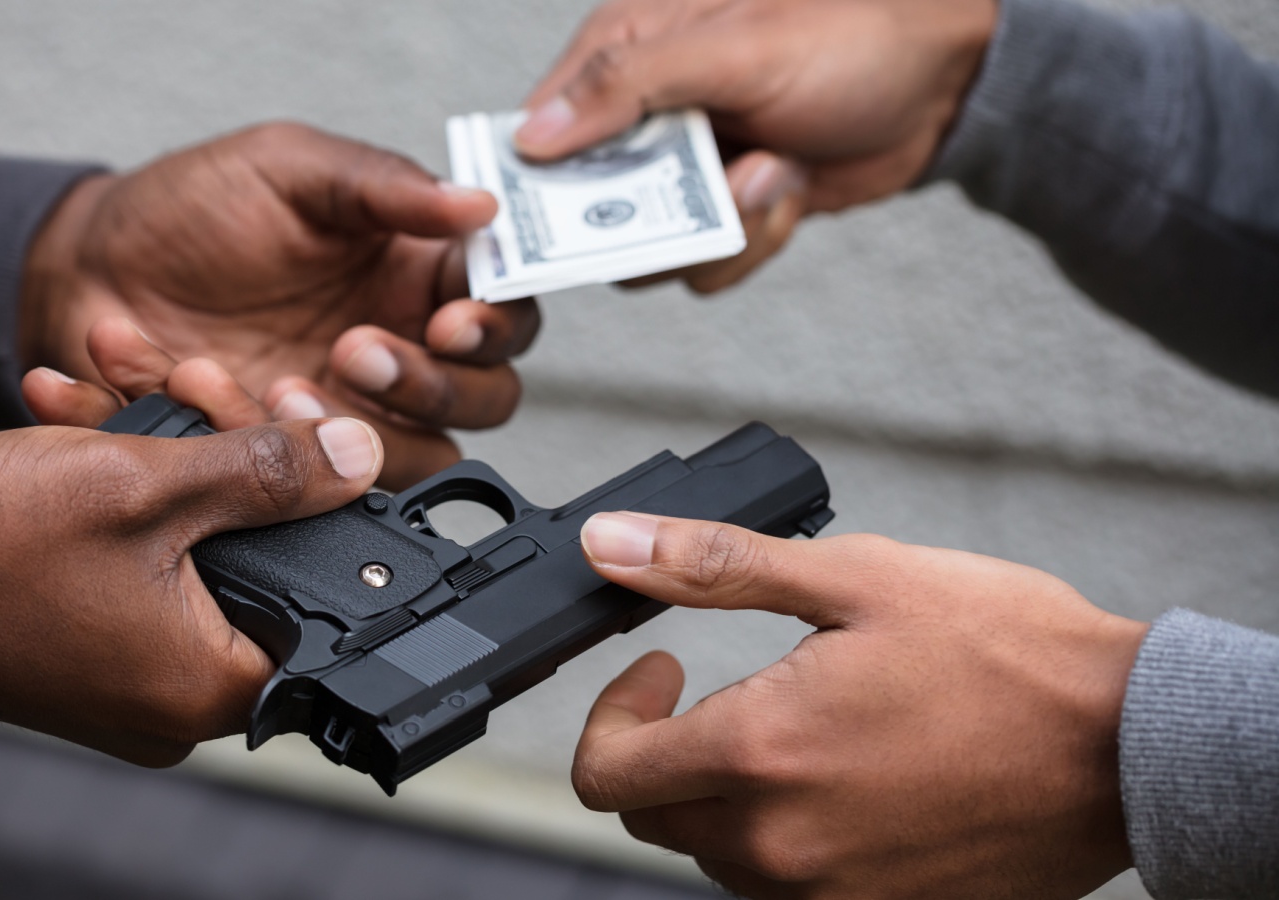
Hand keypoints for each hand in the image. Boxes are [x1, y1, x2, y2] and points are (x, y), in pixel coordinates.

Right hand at [0, 380, 383, 767]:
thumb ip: (266, 473)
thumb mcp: (143, 486)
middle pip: (257, 556)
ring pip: (194, 543)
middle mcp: (180, 699)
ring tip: (122, 376)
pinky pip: (144, 560)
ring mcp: (136, 675)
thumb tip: (355, 457)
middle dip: (229, 446)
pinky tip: (87, 416)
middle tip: (199, 380)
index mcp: (211, 684)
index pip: (323, 597)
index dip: (322, 498)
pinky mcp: (99, 646)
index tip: (302, 425)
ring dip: (167, 450)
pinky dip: (126, 491)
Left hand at [19, 122, 541, 487]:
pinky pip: (307, 487)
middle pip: (480, 401)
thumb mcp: (292, 169)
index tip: (450, 322)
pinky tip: (197, 387)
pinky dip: (250, 441)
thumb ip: (385, 187)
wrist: (87, 265)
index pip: (502, 313)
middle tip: (355, 351)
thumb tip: (479, 204)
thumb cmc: (195, 205)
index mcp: (416, 274)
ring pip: (408, 458)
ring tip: (277, 385)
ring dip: (352, 434)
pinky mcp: (283, 461)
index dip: (492, 327)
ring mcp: (345, 413)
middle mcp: (398, 350)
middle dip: (427, 386)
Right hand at [517, 0, 997, 292]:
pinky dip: (755, 237)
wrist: (948, 82)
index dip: (539, 179)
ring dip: (719, 228)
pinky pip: (708, 261)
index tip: (550, 220)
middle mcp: (648, 113)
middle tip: (716, 184)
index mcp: (628, 51)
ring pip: (652, 250)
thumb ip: (629, 85)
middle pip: (589, 208)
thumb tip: (533, 133)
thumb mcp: (735, 47)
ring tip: (771, 172)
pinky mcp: (730, 207)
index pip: (542, 126)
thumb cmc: (854, 33)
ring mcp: (689, 166)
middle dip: (653, 218)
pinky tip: (791, 185)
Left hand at [572, 512, 1147, 898]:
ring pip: (718, 853)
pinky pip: (788, 885)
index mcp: (760, 755)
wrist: (1132, 745)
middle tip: (718, 692)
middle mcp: (781, 844)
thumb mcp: (852, 579)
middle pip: (655, 816)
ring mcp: (829, 894)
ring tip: (802, 726)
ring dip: (728, 792)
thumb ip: (710, 566)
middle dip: (665, 749)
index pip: (604, 773)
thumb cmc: (1010, 657)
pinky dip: (788, 832)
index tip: (656, 671)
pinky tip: (844, 776)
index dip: (611, 714)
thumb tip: (611, 546)